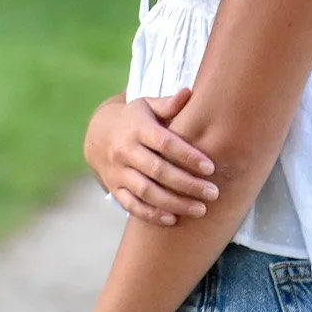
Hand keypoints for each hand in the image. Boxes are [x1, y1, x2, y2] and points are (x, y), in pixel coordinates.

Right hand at [85, 87, 218, 224]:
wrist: (98, 134)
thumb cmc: (134, 119)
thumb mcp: (147, 106)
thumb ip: (168, 104)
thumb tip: (188, 92)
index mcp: (137, 128)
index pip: (165, 143)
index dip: (188, 156)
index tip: (211, 167)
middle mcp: (125, 151)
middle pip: (158, 171)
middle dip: (188, 184)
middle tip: (213, 193)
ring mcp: (118, 172)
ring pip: (146, 192)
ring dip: (174, 203)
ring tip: (201, 210)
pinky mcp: (114, 188)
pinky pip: (132, 205)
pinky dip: (151, 215)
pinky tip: (173, 219)